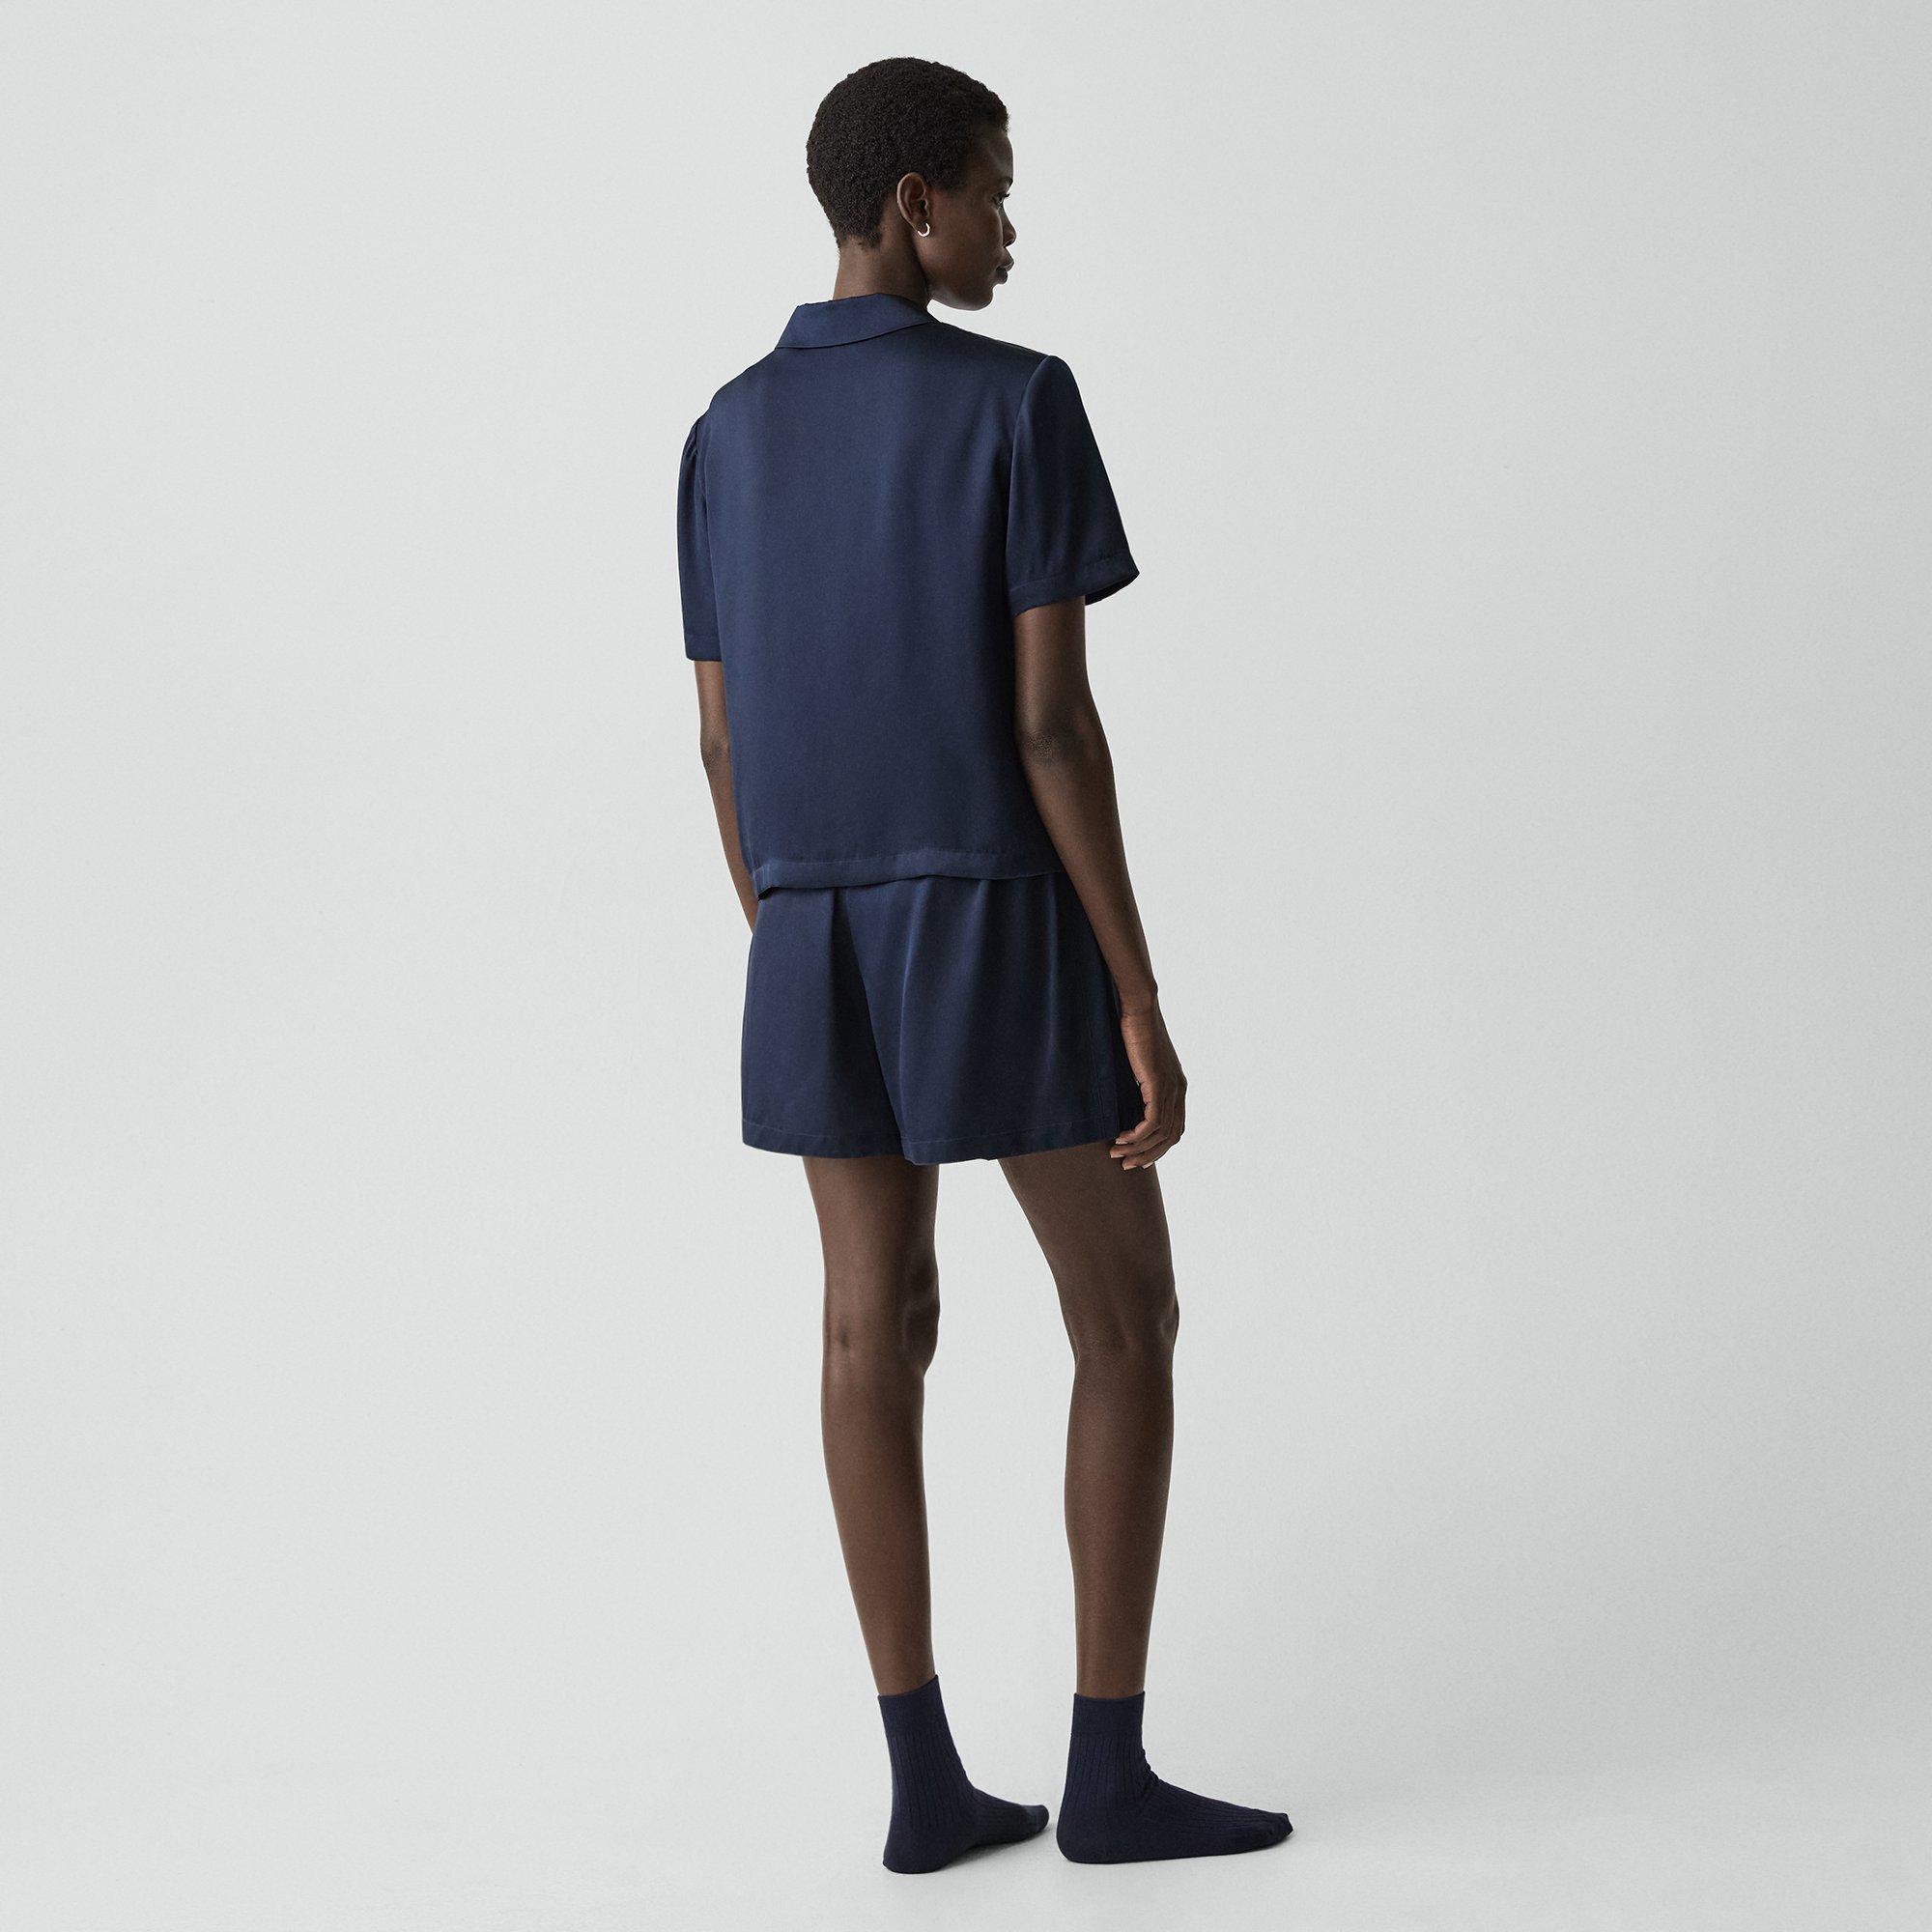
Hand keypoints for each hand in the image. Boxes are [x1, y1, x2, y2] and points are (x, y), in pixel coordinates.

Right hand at [1112, 998, 1185, 1168]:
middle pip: (1171, 1138)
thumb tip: (1127, 1099)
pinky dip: (1137, 1135)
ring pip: (1160, 1134)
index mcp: (1178, 1088)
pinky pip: (1152, 1121)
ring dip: (1138, 1148)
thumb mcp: (1140, 1065)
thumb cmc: (1136, 1032)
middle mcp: (1179, 1091)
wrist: (1140, 1010)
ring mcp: (1171, 1088)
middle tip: (1126, 1163)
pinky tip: (1121, 1138)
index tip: (1137, 1156)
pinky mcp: (1158, 1084)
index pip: (1175, 1130)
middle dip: (1148, 1155)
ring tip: (1117, 1153)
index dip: (1158, 1149)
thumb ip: (1141, 1084)